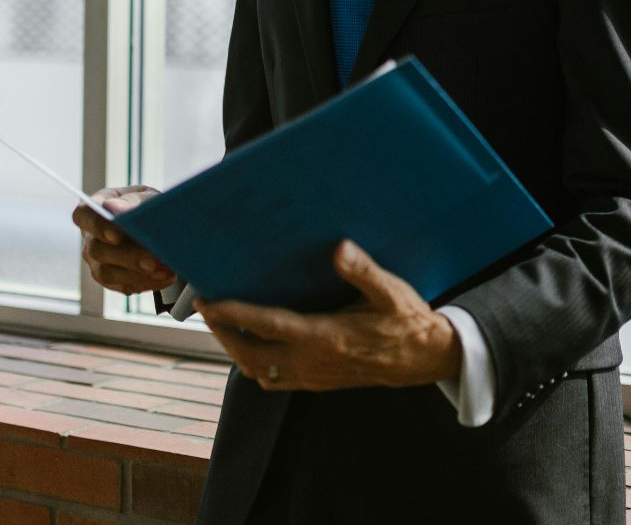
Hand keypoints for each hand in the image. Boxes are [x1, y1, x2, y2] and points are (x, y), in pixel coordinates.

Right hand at [73, 185, 177, 294]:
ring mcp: (98, 260)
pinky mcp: (111, 279)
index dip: (97, 226)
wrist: (162, 226)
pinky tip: (166, 277)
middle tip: (154, 261)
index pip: (84, 215)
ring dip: (138, 274)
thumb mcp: (147, 197)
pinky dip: (147, 283)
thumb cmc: (150, 206)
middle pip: (97, 249)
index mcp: (96, 208)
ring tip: (165, 270)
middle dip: (128, 256)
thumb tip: (115, 208)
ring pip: (107, 273)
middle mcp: (91, 236)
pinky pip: (123, 286)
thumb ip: (133, 201)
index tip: (117, 235)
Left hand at [195, 239, 461, 392]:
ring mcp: (313, 376)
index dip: (233, 313)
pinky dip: (255, 365)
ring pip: (257, 371)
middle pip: (250, 353)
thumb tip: (339, 248)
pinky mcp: (317, 383)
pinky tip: (255, 345)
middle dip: (222, 332)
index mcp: (325, 336)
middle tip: (207, 309)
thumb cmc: (406, 322)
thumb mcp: (391, 291)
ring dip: (235, 350)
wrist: (423, 359)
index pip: (267, 325)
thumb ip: (363, 271)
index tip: (208, 301)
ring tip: (224, 325)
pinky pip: (274, 380)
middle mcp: (312, 361)